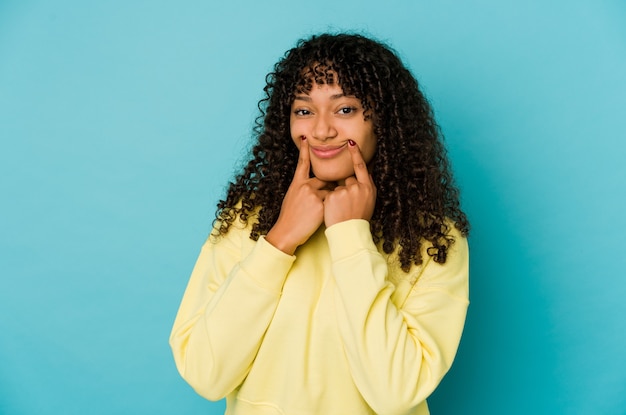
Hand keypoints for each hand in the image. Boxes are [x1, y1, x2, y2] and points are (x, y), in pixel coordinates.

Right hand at [266, 137, 330, 254]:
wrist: (287, 232)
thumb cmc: (290, 218)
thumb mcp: (293, 198)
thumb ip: (304, 189)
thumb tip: (317, 185)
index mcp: (297, 183)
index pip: (302, 163)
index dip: (304, 150)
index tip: (306, 138)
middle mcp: (304, 185)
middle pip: (325, 179)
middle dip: (328, 188)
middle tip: (319, 203)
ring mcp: (312, 193)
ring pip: (331, 191)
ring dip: (330, 201)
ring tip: (317, 213)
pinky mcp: (320, 202)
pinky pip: (333, 201)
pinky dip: (331, 208)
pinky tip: (320, 216)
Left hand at [324, 140, 376, 226]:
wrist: (348, 233)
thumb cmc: (359, 219)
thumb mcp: (369, 202)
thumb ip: (367, 186)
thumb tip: (365, 173)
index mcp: (368, 188)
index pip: (361, 166)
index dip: (356, 153)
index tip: (351, 142)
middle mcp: (358, 187)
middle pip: (348, 179)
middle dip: (345, 189)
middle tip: (348, 206)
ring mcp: (345, 191)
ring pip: (338, 187)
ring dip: (337, 196)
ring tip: (341, 211)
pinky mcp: (334, 196)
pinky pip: (329, 194)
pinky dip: (330, 201)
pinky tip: (334, 210)